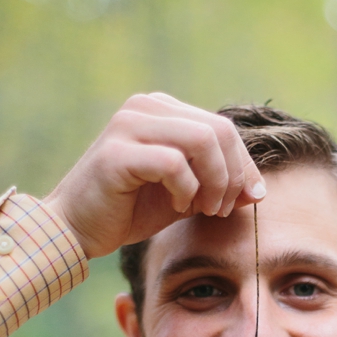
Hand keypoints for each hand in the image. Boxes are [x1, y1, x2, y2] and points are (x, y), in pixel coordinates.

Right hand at [43, 92, 266, 258]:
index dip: (243, 166)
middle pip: (219, 130)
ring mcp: (128, 125)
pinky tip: (177, 205)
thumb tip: (259, 191)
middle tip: (220, 209)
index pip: (223, 128)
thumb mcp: (185, 197)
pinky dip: (185, 189)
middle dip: (232, 176)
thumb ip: (218, 186)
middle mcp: (145, 107)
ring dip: (213, 182)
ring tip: (203, 208)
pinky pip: (173, 163)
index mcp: (162, 110)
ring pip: (201, 140)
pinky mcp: (116, 153)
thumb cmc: (128, 211)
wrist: (77, 229)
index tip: (242, 201)